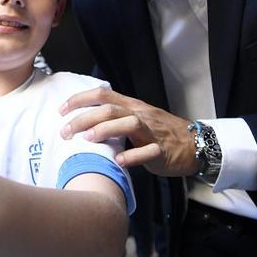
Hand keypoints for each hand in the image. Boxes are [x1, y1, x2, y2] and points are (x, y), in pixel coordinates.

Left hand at [59, 87, 198, 176]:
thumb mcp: (138, 118)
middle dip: (84, 118)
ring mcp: (152, 133)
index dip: (80, 100)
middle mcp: (141, 115)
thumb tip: (86, 121)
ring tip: (88, 140)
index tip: (61, 111)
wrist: (194, 144)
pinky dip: (132, 156)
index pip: (103, 95)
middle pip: (111, 109)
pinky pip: (147, 151)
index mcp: (132, 106)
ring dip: (106, 130)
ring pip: (129, 123)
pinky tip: (118, 161)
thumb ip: (116, 117)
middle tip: (66, 132)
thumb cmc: (161, 132)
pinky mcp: (162, 151)